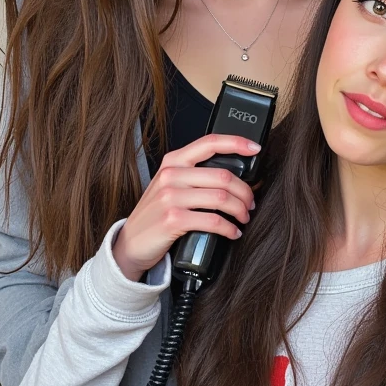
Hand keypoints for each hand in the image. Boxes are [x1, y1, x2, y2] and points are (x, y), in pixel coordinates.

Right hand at [113, 134, 259, 280]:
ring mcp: (171, 196)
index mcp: (173, 161)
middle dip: (245, 191)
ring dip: (240, 210)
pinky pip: (213, 221)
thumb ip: (194, 175)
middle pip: (223, 175)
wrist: (130, 243)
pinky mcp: (173, 219)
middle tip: (250, 204)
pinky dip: (229, 228)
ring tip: (244, 218)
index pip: (209, 143)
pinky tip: (233, 232)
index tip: (255, 149)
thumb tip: (232, 176)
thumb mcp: (170, 185)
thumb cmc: (156, 214)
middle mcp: (171, 175)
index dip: (236, 143)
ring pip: (222, 198)